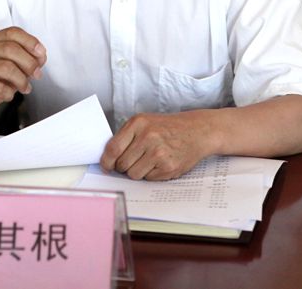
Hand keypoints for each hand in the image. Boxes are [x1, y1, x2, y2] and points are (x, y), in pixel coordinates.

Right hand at [0, 26, 46, 117]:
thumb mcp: (16, 64)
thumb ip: (30, 57)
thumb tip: (40, 56)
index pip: (12, 33)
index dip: (30, 42)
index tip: (41, 53)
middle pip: (10, 48)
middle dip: (29, 63)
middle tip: (36, 74)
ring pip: (6, 68)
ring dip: (22, 80)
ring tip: (25, 87)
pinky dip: (10, 93)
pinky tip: (9, 94)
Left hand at [100, 111, 214, 180]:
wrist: (196, 131)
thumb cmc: (167, 127)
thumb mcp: (144, 122)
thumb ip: (126, 137)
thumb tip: (108, 158)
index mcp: (138, 123)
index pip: (113, 148)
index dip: (106, 161)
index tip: (106, 166)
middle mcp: (147, 137)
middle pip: (122, 164)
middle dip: (124, 166)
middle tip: (135, 159)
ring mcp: (158, 153)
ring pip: (133, 174)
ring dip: (138, 171)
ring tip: (148, 160)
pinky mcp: (168, 167)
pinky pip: (148, 179)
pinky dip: (151, 174)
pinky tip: (160, 163)